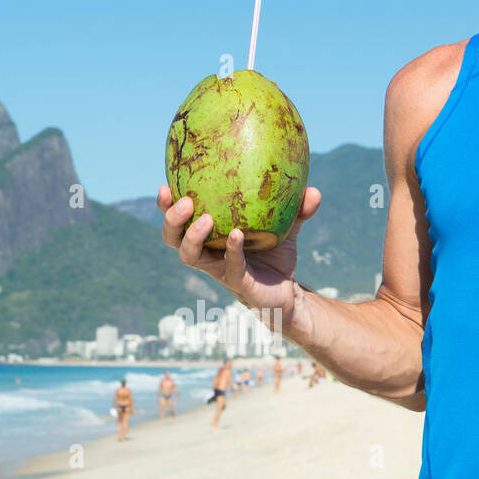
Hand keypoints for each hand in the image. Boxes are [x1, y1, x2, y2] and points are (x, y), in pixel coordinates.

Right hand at [157, 184, 320, 327]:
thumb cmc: (274, 256)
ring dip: (192, 237)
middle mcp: (207, 253)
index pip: (178, 219)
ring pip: (190, 256)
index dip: (166, 205)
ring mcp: (219, 270)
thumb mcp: (286, 227)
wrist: (287, 294)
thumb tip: (312, 191)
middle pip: (173, 238)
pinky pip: (229, 267)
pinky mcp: (237, 284)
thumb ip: (296, 209)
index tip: (166, 183)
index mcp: (207, 236)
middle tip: (183, 201)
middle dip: (172, 219)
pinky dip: (231, 250)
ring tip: (205, 219)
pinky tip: (237, 235)